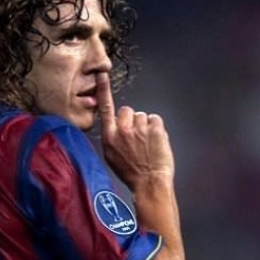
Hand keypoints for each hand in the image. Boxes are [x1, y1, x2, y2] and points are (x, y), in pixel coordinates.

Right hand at [96, 72, 174, 191]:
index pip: (105, 108)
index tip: (102, 75)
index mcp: (109, 137)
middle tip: (136, 137)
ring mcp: (140, 129)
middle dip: (132, 119)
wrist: (149, 184)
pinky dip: (157, 129)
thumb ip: (112, 138)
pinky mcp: (155, 129)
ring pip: (143, 116)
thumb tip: (116, 126)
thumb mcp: (111, 157)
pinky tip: (155, 142)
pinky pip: (155, 119)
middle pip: (127, 110)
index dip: (103, 90)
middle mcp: (123, 130)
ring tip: (147, 144)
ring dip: (145, 127)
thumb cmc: (131, 173)